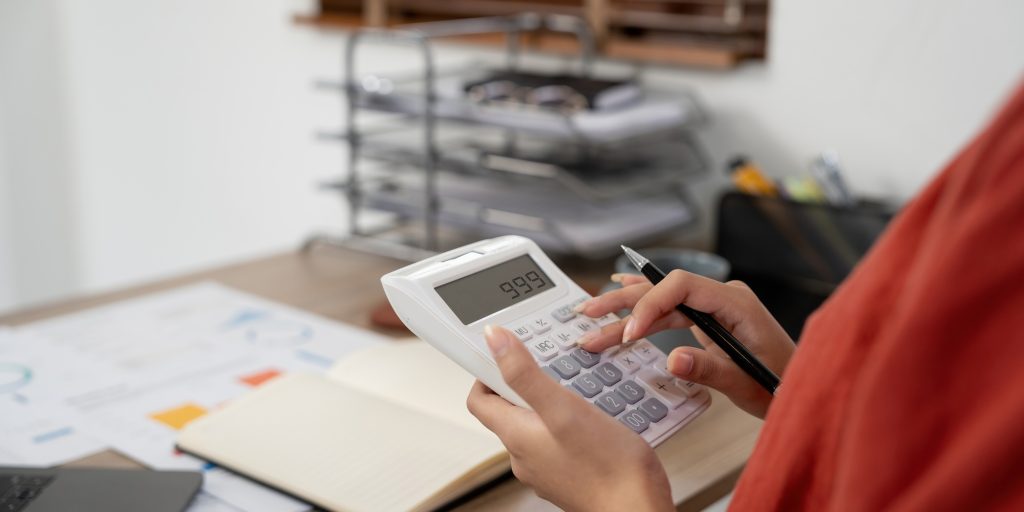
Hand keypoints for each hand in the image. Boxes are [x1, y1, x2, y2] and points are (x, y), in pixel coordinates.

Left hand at [467, 326, 673, 511]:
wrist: (637, 509)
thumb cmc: (607, 466)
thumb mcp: (563, 407)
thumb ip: (524, 374)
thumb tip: (494, 340)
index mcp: (516, 436)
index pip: (479, 400)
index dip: (486, 373)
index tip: (506, 355)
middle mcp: (524, 456)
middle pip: (509, 411)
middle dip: (527, 385)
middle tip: (554, 369)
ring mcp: (546, 468)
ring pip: (537, 425)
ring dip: (553, 404)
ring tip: (581, 392)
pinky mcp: (568, 474)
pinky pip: (559, 441)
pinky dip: (570, 424)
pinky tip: (595, 420)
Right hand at [576, 271, 794, 417]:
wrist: (801, 392)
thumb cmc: (780, 385)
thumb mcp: (744, 382)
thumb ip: (708, 368)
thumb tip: (672, 358)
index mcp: (736, 303)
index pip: (682, 287)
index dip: (650, 304)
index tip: (630, 332)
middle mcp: (723, 298)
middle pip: (664, 289)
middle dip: (624, 303)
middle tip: (589, 313)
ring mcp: (715, 307)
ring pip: (662, 301)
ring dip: (626, 311)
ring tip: (590, 317)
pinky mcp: (709, 320)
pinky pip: (671, 308)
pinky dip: (644, 308)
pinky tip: (621, 289)